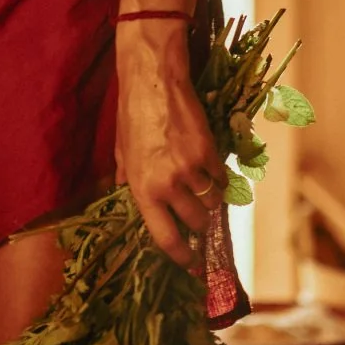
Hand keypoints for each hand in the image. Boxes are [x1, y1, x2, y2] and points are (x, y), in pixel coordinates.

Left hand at [115, 46, 226, 267]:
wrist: (153, 81)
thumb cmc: (133, 114)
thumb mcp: (122, 151)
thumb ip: (127, 178)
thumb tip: (122, 195)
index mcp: (142, 190)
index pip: (166, 238)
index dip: (182, 256)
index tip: (193, 264)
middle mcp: (167, 185)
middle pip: (197, 223)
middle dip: (201, 223)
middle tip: (200, 215)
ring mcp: (190, 170)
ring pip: (214, 202)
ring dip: (212, 198)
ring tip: (203, 185)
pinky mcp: (209, 152)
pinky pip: (223, 178)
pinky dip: (221, 177)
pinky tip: (212, 166)